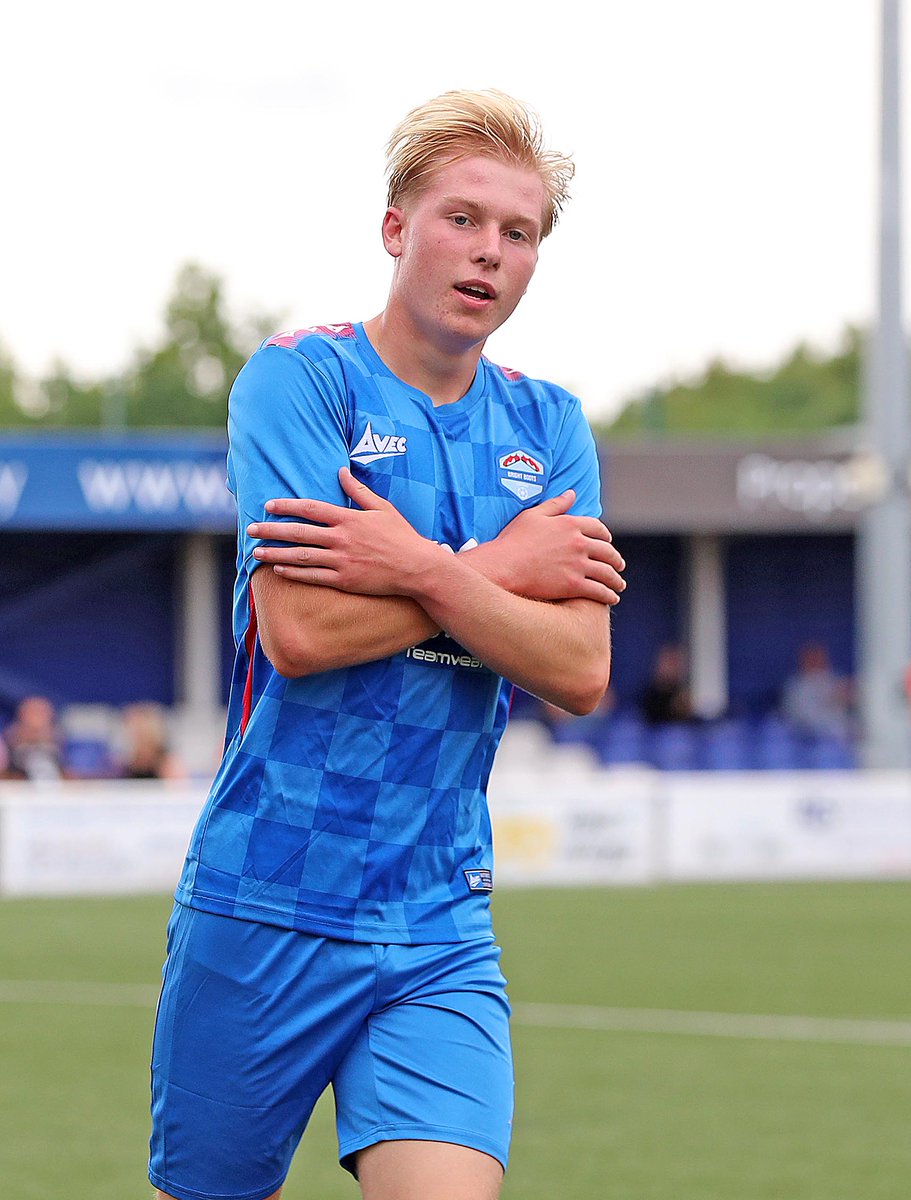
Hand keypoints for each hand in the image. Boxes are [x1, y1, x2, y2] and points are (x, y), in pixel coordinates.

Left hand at [247, 467, 441, 595]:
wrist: (417, 568)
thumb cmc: (402, 536)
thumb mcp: (383, 508)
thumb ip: (359, 491)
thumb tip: (341, 471)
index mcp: (349, 519)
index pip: (310, 509)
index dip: (286, 506)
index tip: (268, 505)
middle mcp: (342, 539)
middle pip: (298, 532)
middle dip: (271, 530)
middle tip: (250, 528)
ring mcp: (342, 561)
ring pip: (301, 556)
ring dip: (276, 553)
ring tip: (257, 552)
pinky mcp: (345, 580)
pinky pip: (313, 577)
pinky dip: (294, 573)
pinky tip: (279, 569)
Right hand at [469, 490, 626, 604]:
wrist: (503, 566)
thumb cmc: (513, 540)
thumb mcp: (533, 516)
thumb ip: (555, 505)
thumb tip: (572, 493)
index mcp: (570, 524)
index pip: (597, 528)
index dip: (605, 535)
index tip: (608, 542)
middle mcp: (578, 543)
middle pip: (607, 551)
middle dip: (615, 559)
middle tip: (619, 565)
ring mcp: (578, 565)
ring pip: (606, 573)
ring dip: (616, 580)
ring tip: (619, 585)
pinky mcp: (574, 585)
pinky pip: (598, 591)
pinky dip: (608, 595)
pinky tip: (612, 598)